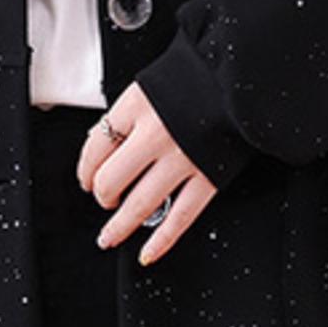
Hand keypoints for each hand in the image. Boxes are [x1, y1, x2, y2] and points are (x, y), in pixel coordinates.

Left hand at [76, 82, 216, 264]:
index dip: (85, 169)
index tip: (87, 178)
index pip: (94, 147)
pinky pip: (180, 217)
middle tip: (104, 200)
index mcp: (136, 107)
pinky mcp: (208, 177)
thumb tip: (103, 144)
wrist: (242, 74)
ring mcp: (182, 159)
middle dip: (102, 196)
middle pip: (111, 180)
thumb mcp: (149, 84)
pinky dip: (162, 240)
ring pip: (141, 205)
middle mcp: (155, 135)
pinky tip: (148, 252)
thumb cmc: (196, 75)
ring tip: (109, 236)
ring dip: (119, 226)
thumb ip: (127, 115)